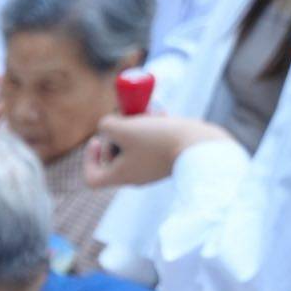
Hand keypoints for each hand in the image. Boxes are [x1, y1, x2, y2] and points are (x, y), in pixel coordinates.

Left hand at [83, 111, 226, 189]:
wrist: (201, 146)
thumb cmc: (159, 140)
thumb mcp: (124, 128)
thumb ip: (106, 125)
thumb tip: (107, 125)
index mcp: (121, 176)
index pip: (93, 178)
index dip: (89, 159)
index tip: (98, 140)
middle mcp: (136, 175)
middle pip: (114, 155)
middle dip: (119, 132)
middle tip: (128, 118)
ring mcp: (154, 167)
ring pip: (136, 144)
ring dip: (138, 125)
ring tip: (149, 111)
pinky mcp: (170, 158)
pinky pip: (155, 142)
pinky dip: (154, 127)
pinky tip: (162, 114)